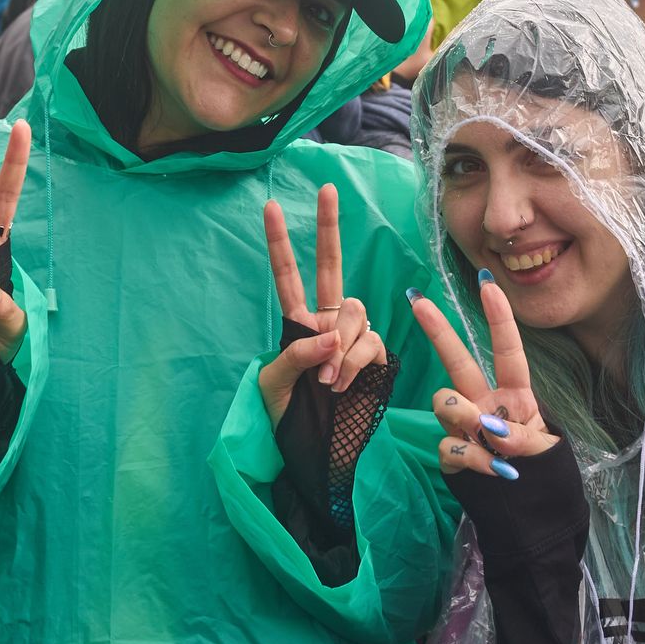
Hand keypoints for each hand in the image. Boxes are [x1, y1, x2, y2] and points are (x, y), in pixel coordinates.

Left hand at [258, 185, 384, 427]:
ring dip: (340, 345)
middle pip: (332, 268)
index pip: (288, 275)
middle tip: (326, 189)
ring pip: (355, 313)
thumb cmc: (285, 419)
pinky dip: (354, 363)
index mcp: (297, 324)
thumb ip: (297, 355)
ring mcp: (352, 338)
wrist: (312, 453)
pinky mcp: (373, 358)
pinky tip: (341, 385)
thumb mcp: (273, 385)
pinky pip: (369, 345)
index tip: (271, 206)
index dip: (280, 243)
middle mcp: (327, 323)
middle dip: (329, 226)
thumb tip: (330, 336)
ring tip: (326, 383)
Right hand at [409, 277, 558, 480]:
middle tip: (418, 301)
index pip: (507, 351)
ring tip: (487, 437)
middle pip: (457, 360)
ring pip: (444, 401)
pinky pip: (448, 445)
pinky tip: (494, 471)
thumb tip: (493, 428)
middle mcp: (484, 402)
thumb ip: (523, 437)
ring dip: (463, 415)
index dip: (499, 319)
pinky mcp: (450, 454)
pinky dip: (472, 459)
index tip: (488, 286)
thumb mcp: (546, 451)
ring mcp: (464, 426)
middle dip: (438, 330)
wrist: (528, 511)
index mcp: (515, 394)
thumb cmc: (541, 471)